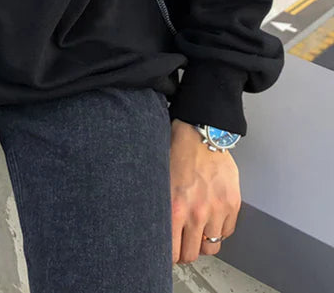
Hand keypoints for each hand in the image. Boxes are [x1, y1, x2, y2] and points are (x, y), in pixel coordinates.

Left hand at [169, 119, 241, 264]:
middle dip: (186, 251)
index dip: (169, 254)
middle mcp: (197, 214)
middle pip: (193, 254)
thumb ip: (161, 205)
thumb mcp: (159, 179)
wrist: (200, 133)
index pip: (172, 251)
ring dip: (203, 241)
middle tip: (182, 243)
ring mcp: (217, 210)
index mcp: (175, 208)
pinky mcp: (232, 204)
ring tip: (197, 231)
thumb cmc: (176, 152)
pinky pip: (227, 232)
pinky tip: (211, 219)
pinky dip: (219, 230)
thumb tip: (156, 226)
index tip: (168, 251)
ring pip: (212, 247)